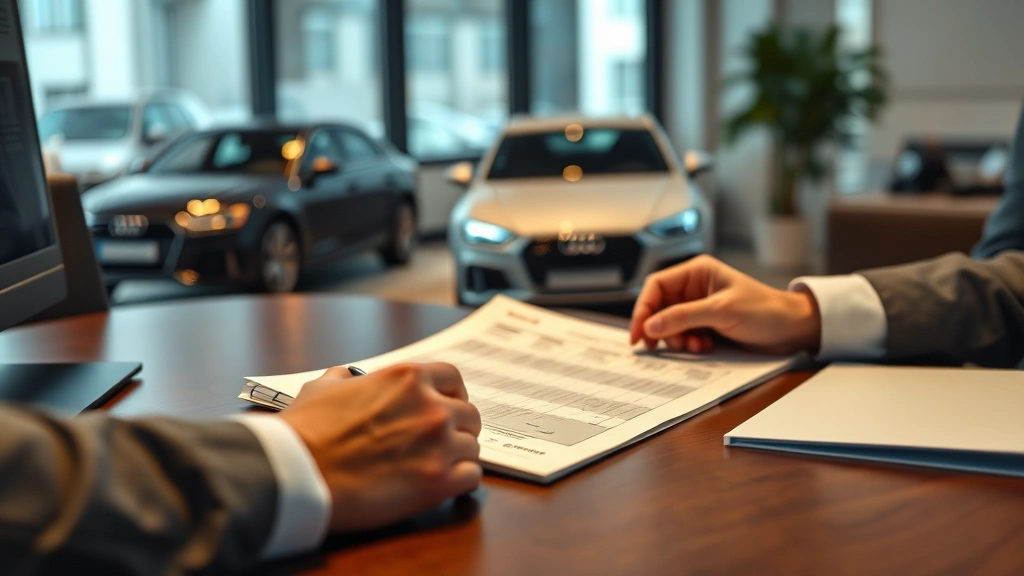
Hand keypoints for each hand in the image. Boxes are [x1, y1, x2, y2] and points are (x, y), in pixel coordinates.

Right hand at [278, 363, 481, 532]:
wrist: (296, 472)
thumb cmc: (305, 430)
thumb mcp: (322, 387)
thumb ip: (344, 378)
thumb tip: (345, 376)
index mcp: (408, 378)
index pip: (453, 379)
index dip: (452, 395)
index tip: (446, 407)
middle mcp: (431, 406)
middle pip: (470, 415)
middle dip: (458, 429)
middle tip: (440, 444)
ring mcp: (438, 444)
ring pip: (472, 448)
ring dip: (457, 458)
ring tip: (434, 468)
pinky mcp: (438, 481)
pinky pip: (472, 477)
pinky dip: (461, 482)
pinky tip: (444, 486)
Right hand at [629, 255, 821, 354]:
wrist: (793, 330)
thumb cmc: (765, 311)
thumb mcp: (721, 312)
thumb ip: (683, 317)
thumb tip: (650, 326)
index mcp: (696, 272)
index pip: (656, 286)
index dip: (643, 309)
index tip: (638, 333)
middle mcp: (694, 287)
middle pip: (659, 307)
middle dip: (660, 328)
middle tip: (660, 347)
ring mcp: (699, 306)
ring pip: (669, 324)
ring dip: (677, 339)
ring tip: (696, 346)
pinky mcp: (706, 324)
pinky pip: (683, 334)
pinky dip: (688, 344)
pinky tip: (705, 347)